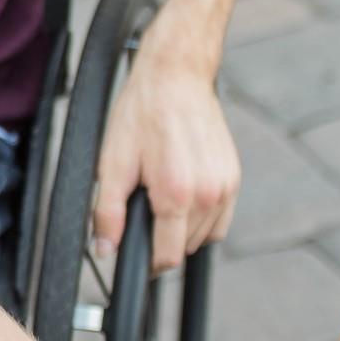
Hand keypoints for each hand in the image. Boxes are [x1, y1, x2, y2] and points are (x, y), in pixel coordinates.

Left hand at [90, 15, 239, 272]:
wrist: (175, 78)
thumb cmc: (141, 115)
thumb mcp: (112, 163)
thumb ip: (108, 212)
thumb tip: (104, 250)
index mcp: (176, 194)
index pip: (168, 256)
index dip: (148, 261)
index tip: (135, 254)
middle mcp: (208, 194)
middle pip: (185, 247)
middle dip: (162, 238)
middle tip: (142, 209)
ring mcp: (226, 186)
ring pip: (204, 235)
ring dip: (182, 229)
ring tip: (161, 198)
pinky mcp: (234, 177)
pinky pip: (220, 218)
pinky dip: (202, 217)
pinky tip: (182, 195)